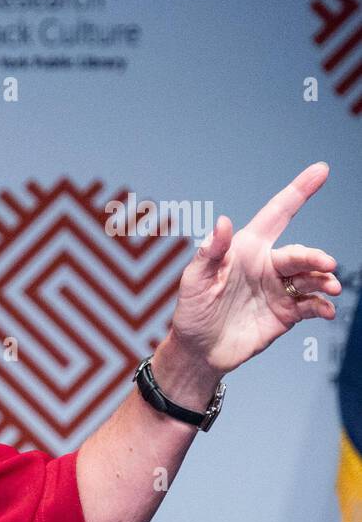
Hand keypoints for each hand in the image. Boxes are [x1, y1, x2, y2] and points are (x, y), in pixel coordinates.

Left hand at [165, 162, 341, 378]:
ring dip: (324, 280)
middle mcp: (267, 265)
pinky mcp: (287, 313)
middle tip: (326, 264)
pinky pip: (311, 305)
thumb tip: (223, 222)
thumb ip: (210, 253)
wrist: (199, 351)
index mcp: (246, 249)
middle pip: (300, 253)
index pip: (277, 214)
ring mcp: (279, 289)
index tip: (321, 170)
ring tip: (329, 288)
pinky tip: (325, 310)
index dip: (299, 191)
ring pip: (311, 277)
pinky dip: (322, 306)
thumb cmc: (191, 311)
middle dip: (316, 256)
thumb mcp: (194, 280)